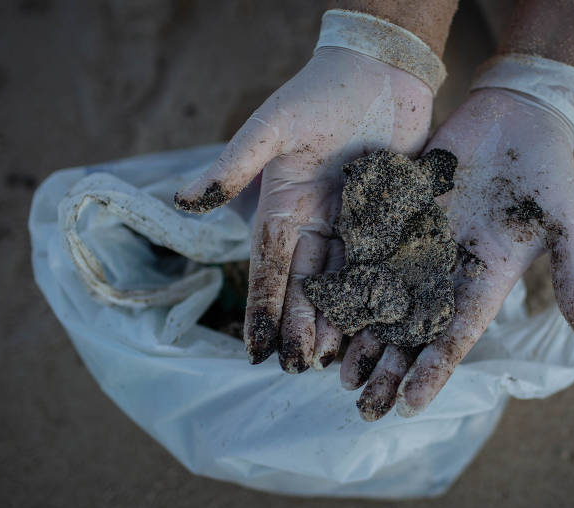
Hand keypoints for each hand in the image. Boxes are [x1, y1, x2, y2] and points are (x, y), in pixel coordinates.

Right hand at [175, 47, 432, 371]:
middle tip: (300, 370)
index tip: (255, 352)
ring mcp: (354, 223)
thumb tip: (183, 201)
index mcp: (285, 206)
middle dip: (301, 328)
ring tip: (335, 362)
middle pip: (306, 285)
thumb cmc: (322, 92)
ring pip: (344, 282)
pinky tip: (379, 325)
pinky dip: (379, 294)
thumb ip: (236, 165)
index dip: (261, 310)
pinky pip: (383, 263)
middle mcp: (316, 222)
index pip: (269, 268)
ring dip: (338, 322)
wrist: (382, 71)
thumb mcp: (273, 127)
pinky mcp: (390, 218)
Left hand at [343, 87, 573, 419]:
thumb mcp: (567, 226)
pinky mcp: (401, 210)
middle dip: (389, 365)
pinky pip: (369, 246)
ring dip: (362, 332)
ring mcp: (421, 240)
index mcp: (486, 278)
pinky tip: (324, 303)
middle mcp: (448, 267)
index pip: (455, 335)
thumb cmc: (550, 172)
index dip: (433, 369)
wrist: (519, 117)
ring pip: (385, 294)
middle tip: (360, 403)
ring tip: (337, 368)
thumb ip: (572, 278)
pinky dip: (348, 275)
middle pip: (412, 326)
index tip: (409, 404)